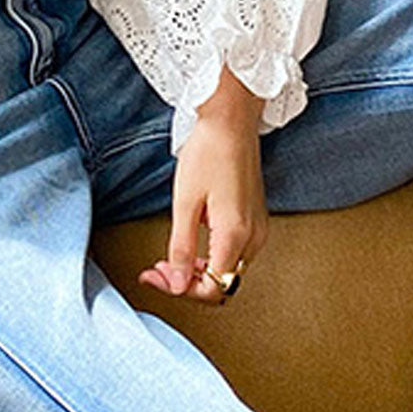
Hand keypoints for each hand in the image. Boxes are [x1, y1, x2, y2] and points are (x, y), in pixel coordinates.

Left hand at [139, 67, 269, 305]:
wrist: (232, 122)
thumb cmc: (209, 152)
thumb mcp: (185, 202)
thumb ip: (180, 247)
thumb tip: (174, 283)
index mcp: (235, 235)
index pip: (212, 289)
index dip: (179, 289)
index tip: (154, 277)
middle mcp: (254, 238)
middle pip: (222, 285)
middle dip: (185, 283)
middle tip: (155, 269)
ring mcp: (258, 230)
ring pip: (229, 272)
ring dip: (198, 272)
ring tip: (168, 258)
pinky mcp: (255, 221)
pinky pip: (235, 254)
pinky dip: (211, 258)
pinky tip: (190, 244)